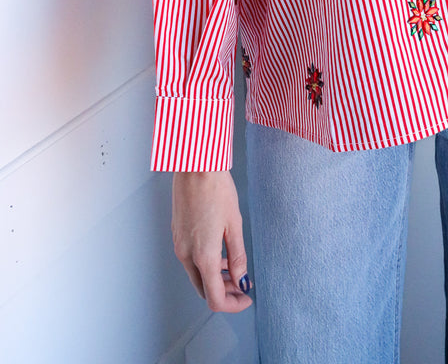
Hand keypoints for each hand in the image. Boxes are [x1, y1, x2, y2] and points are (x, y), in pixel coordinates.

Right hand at [172, 170, 252, 311]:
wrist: (195, 166)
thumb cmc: (216, 189)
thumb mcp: (234, 224)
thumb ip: (237, 256)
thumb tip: (242, 279)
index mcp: (202, 255)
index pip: (215, 298)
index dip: (233, 304)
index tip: (246, 298)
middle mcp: (186, 254)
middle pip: (204, 290)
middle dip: (224, 293)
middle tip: (242, 286)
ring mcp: (179, 244)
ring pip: (196, 275)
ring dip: (214, 279)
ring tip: (234, 270)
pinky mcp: (177, 234)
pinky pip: (190, 260)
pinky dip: (205, 265)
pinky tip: (220, 253)